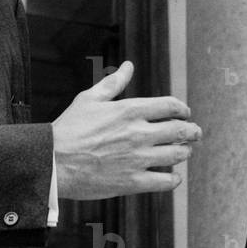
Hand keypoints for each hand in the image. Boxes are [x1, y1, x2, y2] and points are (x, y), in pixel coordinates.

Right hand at [52, 60, 200, 198]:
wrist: (51, 162)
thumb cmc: (69, 128)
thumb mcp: (90, 99)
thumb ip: (114, 83)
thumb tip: (129, 65)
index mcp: (130, 110)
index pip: (171, 105)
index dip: (183, 109)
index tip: (185, 113)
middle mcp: (138, 134)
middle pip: (181, 130)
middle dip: (193, 131)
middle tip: (196, 133)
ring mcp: (137, 159)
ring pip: (177, 155)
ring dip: (185, 152)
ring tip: (185, 152)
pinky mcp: (132, 182)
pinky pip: (165, 182)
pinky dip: (174, 179)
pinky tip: (173, 177)